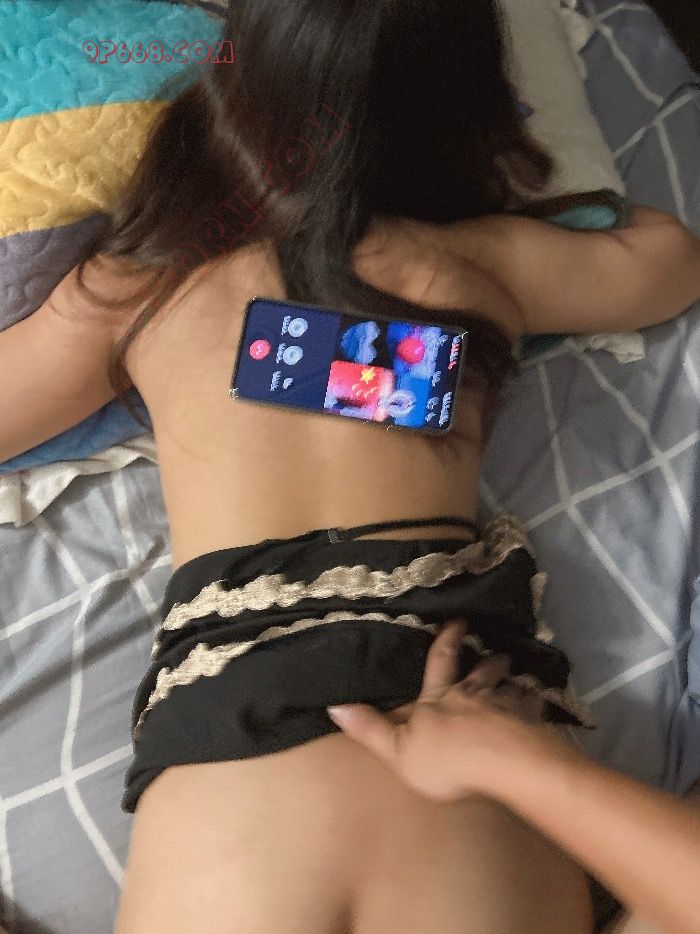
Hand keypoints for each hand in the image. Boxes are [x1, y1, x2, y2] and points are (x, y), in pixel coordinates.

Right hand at [327, 620, 549, 802]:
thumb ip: (370, 729)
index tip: (457, 620)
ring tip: (521, 675)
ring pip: (510, 687)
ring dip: (513, 680)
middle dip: (487, 660)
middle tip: (497, 650)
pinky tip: (544, 706)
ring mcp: (506, 706)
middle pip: (481, 671)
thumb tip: (335, 705)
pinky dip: (539, 706)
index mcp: (440, 699)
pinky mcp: (532, 723)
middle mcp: (474, 694)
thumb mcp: (398, 750)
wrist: (499, 763)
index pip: (440, 664)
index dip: (446, 642)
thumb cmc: (446, 759)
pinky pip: (537, 710)